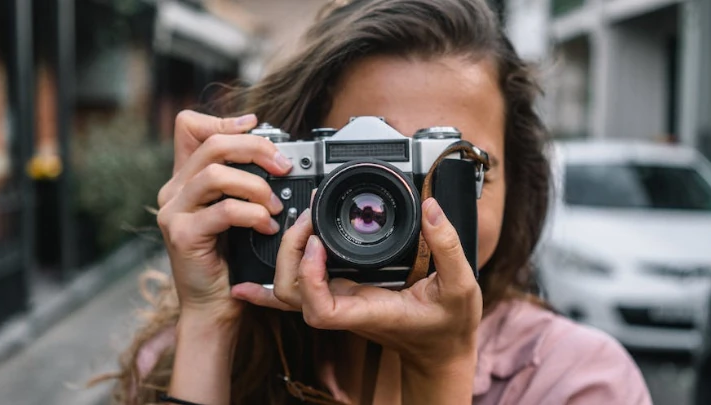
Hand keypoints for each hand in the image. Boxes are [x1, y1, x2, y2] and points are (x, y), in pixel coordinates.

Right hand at [156, 110, 293, 323]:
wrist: (213, 305)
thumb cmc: (230, 259)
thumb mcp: (236, 213)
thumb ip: (243, 183)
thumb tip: (276, 155)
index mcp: (184, 179)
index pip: (189, 127)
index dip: (223, 120)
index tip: (256, 125)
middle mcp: (173, 191)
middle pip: (212, 144)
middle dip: (255, 148)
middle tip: (283, 166)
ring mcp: (173, 212)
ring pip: (216, 174)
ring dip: (256, 186)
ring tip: (275, 205)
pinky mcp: (183, 235)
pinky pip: (224, 210)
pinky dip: (253, 215)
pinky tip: (267, 226)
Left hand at [231, 197, 482, 371]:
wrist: (441, 349)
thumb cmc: (448, 326)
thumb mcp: (461, 286)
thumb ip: (448, 246)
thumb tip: (431, 208)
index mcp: (369, 310)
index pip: (320, 308)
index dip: (309, 275)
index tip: (319, 243)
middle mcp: (346, 308)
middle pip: (291, 293)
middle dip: (290, 252)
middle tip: (310, 216)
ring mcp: (340, 302)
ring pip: (288, 291)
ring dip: (284, 255)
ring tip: (300, 221)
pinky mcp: (341, 294)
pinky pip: (299, 290)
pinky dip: (270, 286)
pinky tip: (248, 281)